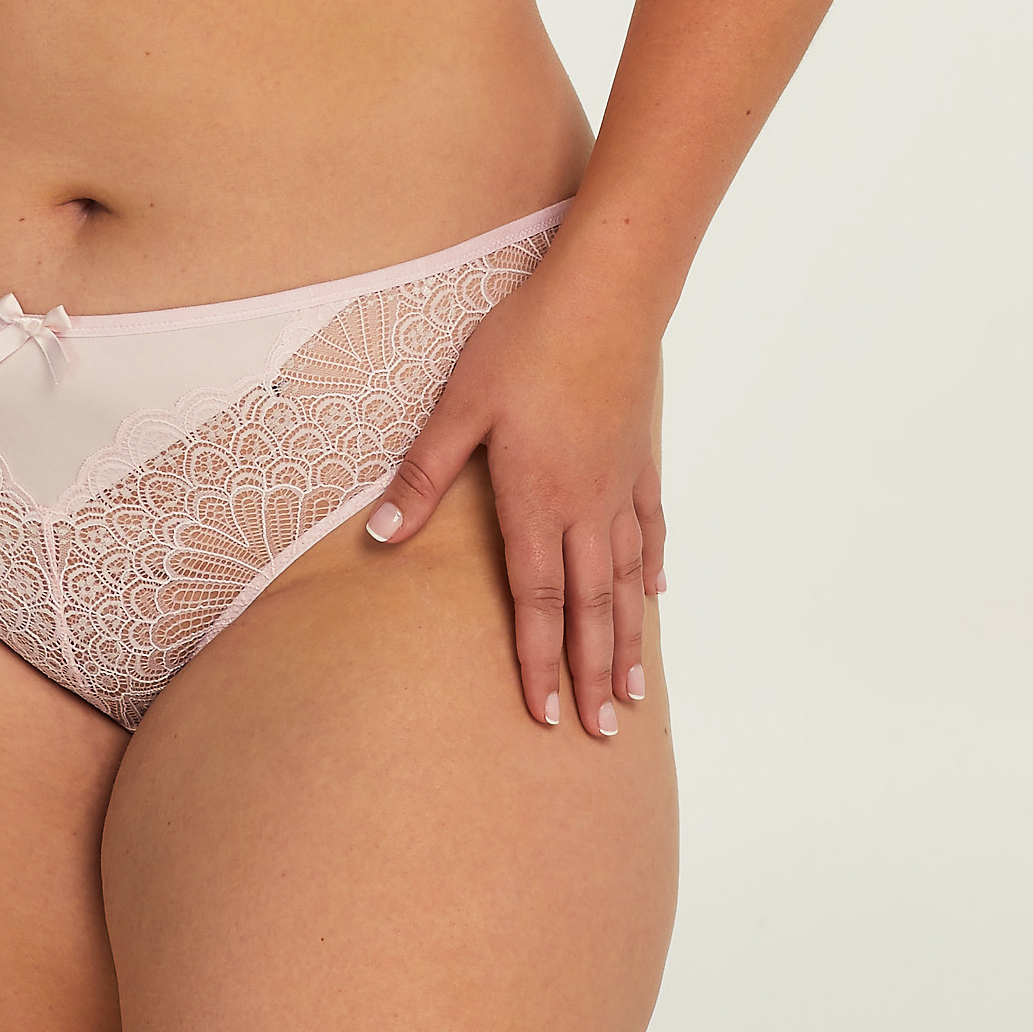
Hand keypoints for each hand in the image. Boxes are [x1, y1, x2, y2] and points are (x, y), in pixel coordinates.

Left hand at [366, 267, 665, 734]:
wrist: (605, 296)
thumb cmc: (523, 344)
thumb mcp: (459, 407)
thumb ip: (423, 477)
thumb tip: (378, 538)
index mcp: (535, 503)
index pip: (537, 603)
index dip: (538, 663)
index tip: (543, 717)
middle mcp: (585, 509)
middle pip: (589, 610)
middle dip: (590, 675)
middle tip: (600, 734)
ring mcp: (621, 486)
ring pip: (625, 583)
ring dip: (626, 641)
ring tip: (630, 695)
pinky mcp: (641, 459)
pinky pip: (649, 529)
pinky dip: (650, 569)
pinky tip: (654, 597)